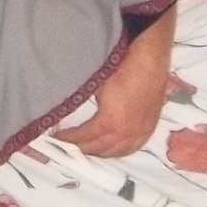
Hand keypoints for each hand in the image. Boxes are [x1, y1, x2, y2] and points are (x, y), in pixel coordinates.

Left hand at [55, 14, 171, 157]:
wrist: (148, 54)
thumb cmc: (118, 65)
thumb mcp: (95, 84)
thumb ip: (82, 103)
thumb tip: (63, 111)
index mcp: (110, 123)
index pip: (84, 138)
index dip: (69, 139)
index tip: (56, 136)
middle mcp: (127, 133)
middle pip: (100, 149)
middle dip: (83, 148)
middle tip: (68, 144)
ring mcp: (141, 131)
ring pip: (117, 152)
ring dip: (101, 151)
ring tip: (86, 147)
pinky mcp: (150, 126)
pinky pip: (133, 147)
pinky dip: (119, 150)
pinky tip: (111, 147)